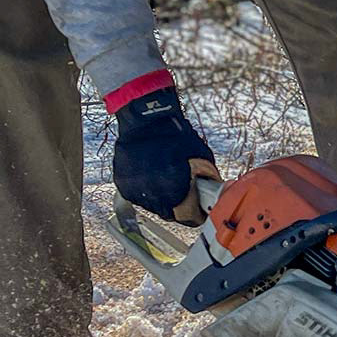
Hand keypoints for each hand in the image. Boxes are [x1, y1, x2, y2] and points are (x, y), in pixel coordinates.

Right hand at [113, 86, 216, 221]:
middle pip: (167, 213)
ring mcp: (135, 188)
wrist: (147, 121)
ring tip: (165, 183)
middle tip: (181, 196)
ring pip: (151, 207)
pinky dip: (145, 192)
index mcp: (175, 185)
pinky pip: (137, 197)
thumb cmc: (176, 136)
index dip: (193, 215)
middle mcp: (153, 190)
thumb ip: (206, 180)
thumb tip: (213, 196)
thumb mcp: (202, 157)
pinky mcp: (123, 184)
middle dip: (176, 207)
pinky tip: (151, 178)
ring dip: (159, 200)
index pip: (186, 215)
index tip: (195, 213)